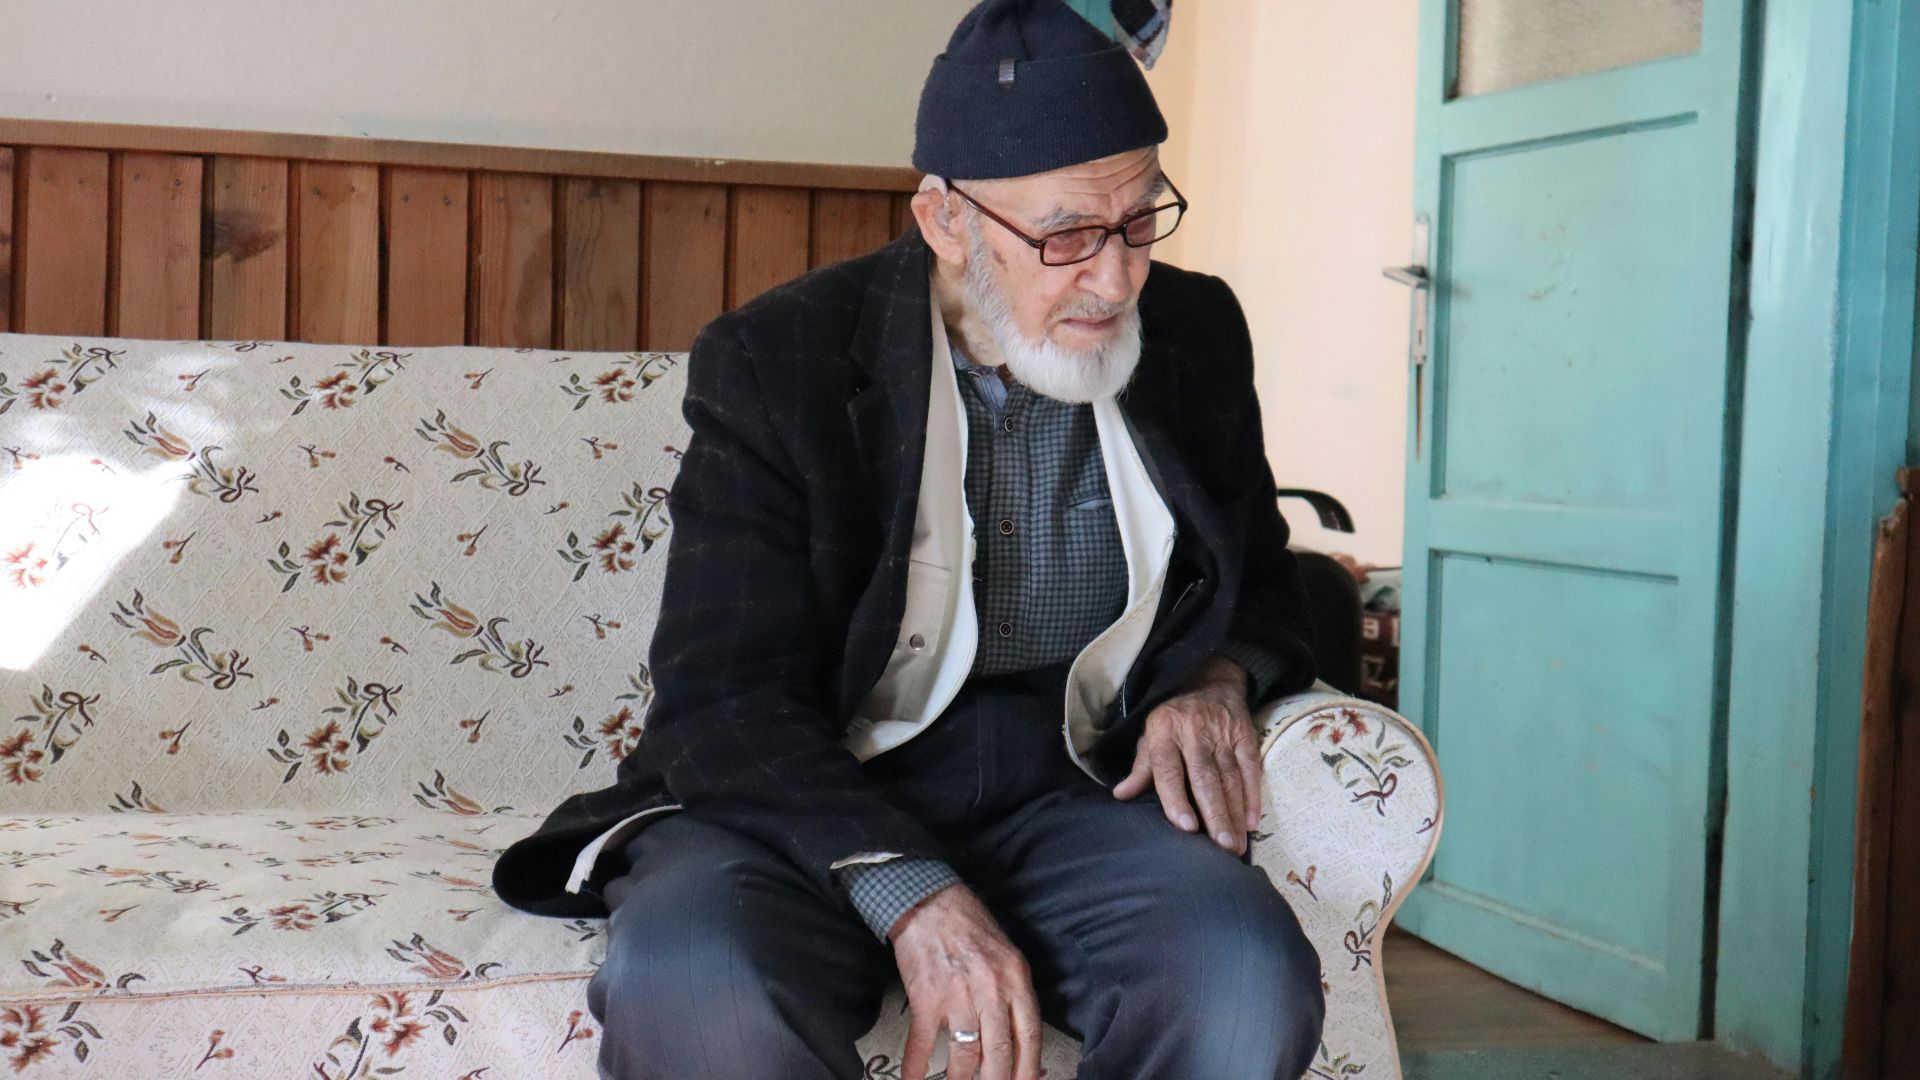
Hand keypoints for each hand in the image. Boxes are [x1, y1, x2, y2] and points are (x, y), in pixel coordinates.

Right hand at [890, 883, 1042, 1079]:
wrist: (929, 901)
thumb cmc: (969, 925)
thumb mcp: (1006, 955)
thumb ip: (1014, 994)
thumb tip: (1017, 1038)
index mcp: (1015, 978)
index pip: (1030, 1036)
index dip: (1029, 1069)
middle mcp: (991, 989)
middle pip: (1000, 1053)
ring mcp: (957, 996)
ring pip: (965, 1055)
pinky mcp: (926, 998)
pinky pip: (923, 1044)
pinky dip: (916, 1068)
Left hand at [1111, 655, 1263, 853]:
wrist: (1208, 682)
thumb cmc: (1173, 719)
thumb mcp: (1150, 736)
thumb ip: (1141, 768)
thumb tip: (1120, 795)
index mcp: (1164, 732)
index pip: (1169, 771)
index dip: (1177, 800)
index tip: (1187, 828)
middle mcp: (1194, 732)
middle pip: (1205, 778)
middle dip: (1215, 815)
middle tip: (1222, 847)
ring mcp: (1222, 733)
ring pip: (1230, 777)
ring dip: (1235, 813)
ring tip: (1236, 845)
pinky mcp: (1245, 734)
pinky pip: (1251, 768)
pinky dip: (1253, 796)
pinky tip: (1252, 822)